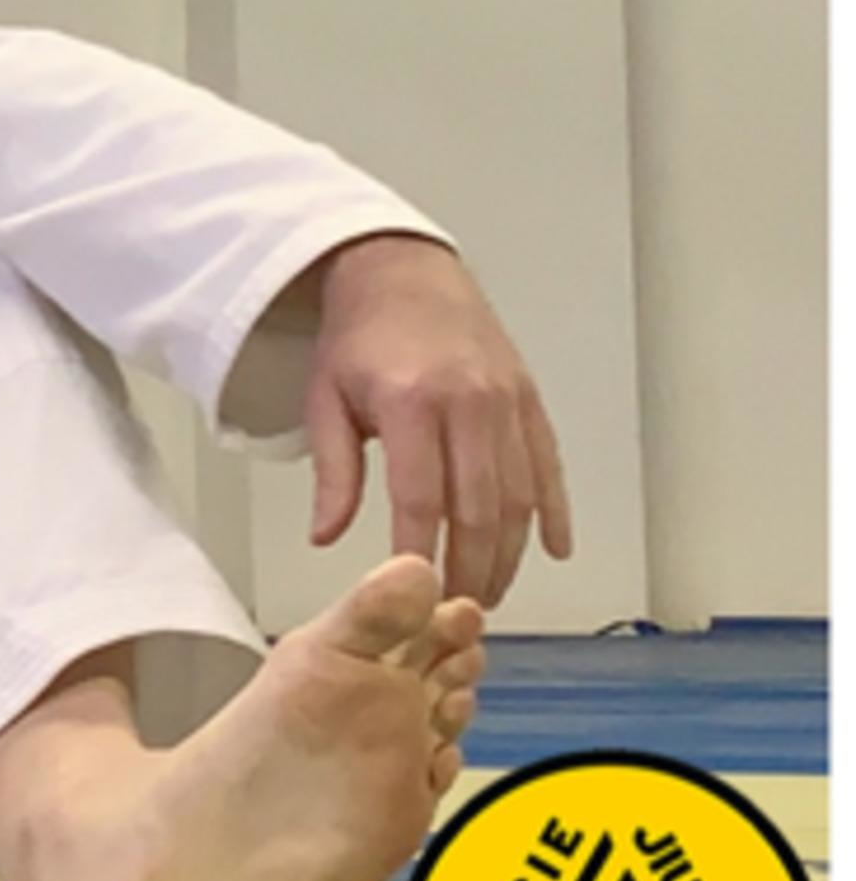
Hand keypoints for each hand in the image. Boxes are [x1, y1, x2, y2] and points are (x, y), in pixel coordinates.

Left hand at [304, 233, 572, 605]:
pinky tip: (554, 551)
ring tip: (491, 591)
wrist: (401, 268)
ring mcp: (505, 400)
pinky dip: (554, 511)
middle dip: (471, 568)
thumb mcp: (325, 397)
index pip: (420, 498)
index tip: (415, 598)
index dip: (420, 554)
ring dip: (510, 552)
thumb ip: (332, 471)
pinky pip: (548, 464)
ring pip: (519, 495)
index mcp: (409, 402)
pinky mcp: (528, 398)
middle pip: (479, 508)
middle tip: (459, 611)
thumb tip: (326, 538)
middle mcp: (466, 403)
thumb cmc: (357, 337)